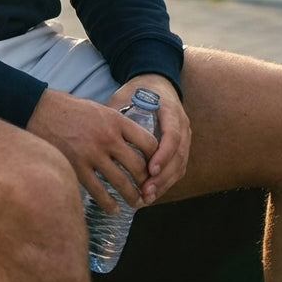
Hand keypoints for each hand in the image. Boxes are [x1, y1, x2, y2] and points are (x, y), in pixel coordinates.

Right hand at [26, 87, 159, 212]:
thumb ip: (115, 125)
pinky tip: (114, 209)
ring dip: (132, 196)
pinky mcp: (77, 167)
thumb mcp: (98, 109)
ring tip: (136, 202)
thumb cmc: (68, 109)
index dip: (156, 158)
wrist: (39, 110)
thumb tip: (131, 143)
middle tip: (148, 190)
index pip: (148, 142)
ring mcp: (92, 154)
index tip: (156, 167)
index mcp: (116, 120)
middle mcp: (107, 137)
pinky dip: (109, 203)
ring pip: (121, 183)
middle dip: (146, 182)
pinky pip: (98, 191)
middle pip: (138, 166)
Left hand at [105, 74, 190, 204]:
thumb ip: (116, 112)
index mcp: (171, 110)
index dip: (163, 155)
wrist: (155, 83)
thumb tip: (96, 132)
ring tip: (146, 198)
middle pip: (178, 156)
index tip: (149, 170)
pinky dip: (166, 182)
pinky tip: (151, 193)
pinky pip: (178, 168)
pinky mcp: (181, 147)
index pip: (172, 136)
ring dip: (164, 184)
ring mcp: (185, 137)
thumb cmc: (137, 90)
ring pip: (180, 165)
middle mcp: (182, 125)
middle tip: (145, 192)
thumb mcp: (126, 95)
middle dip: (163, 177)